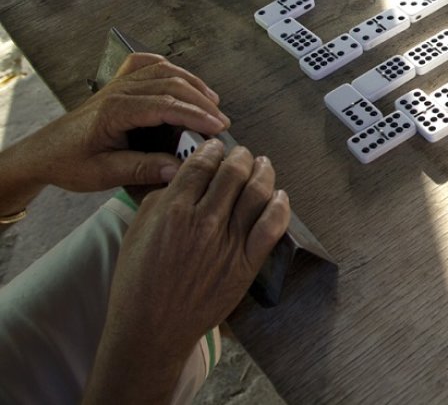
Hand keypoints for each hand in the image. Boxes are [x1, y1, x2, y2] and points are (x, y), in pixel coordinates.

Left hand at [7, 53, 227, 194]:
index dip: (196, 115)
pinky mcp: (118, 86)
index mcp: (115, 111)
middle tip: (220, 121)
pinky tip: (181, 78)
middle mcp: (118, 92)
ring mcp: (118, 85)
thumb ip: (142, 169)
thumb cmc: (67, 162)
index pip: (165, 105)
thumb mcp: (104, 173)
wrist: (42, 154)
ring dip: (192, 84)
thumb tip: (177, 169)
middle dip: (201, 102)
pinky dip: (167, 67)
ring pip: (163, 71)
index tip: (216, 127)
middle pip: (171, 84)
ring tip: (212, 102)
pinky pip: (145, 64)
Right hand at [84, 139, 290, 401]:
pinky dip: (280, 205)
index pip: (202, 163)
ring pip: (257, 192)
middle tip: (242, 155)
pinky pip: (273, 226)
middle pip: (234, 172)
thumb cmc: (138, 282)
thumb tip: (186, 177)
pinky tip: (279, 196)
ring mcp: (229, 243)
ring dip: (264, 172)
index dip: (213, 149)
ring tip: (263, 165)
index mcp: (174, 210)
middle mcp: (205, 222)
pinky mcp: (247, 264)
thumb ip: (162, 199)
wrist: (152, 329)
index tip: (216, 147)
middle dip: (241, 156)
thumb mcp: (136, 232)